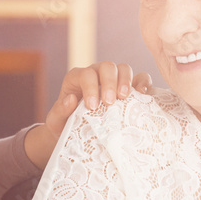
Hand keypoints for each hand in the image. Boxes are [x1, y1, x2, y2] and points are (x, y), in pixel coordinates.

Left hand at [25, 62, 152, 167]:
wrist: (76, 133)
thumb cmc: (65, 125)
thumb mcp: (56, 120)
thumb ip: (60, 110)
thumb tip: (71, 99)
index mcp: (77, 78)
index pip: (86, 74)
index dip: (90, 87)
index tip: (92, 106)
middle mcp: (96, 74)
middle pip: (107, 66)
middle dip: (109, 82)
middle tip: (110, 102)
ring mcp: (114, 80)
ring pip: (123, 68)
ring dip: (126, 81)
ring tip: (124, 98)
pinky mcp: (128, 88)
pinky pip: (140, 77)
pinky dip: (143, 82)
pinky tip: (143, 94)